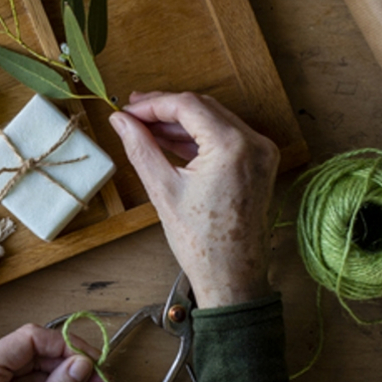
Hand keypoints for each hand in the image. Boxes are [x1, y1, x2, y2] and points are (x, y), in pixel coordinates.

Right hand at [109, 92, 279, 308]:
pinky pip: (226, 138)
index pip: (187, 106)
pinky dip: (198, 138)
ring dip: (181, 123)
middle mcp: (254, 143)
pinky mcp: (260, 164)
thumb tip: (120, 120)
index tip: (127, 109)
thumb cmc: (201, 243)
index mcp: (232, 146)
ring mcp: (261, 153)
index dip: (153, 104)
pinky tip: (170, 141)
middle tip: (133, 113)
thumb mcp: (163, 190)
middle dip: (166, 109)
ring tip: (146, 127)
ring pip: (214, 120)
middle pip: (202, 108)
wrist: (232, 277)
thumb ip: (140, 147)